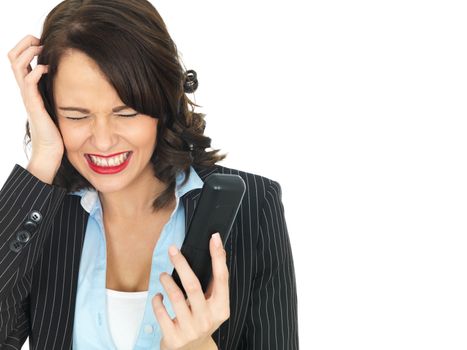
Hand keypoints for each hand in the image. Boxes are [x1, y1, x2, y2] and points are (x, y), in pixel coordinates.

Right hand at [7, 34, 63, 158]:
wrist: (51, 150)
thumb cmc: (56, 128)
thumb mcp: (56, 102)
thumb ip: (57, 90)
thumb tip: (71, 77)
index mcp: (29, 87)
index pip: (18, 58)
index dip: (27, 45)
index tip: (43, 43)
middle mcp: (25, 89)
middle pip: (12, 56)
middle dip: (24, 43)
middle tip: (40, 42)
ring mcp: (27, 96)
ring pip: (16, 64)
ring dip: (29, 52)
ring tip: (43, 50)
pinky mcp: (33, 104)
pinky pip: (28, 82)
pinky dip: (37, 70)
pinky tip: (48, 69)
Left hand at [152, 232, 229, 349]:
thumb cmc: (202, 321)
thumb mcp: (214, 306)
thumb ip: (215, 285)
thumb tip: (217, 250)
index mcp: (221, 308)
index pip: (222, 278)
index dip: (218, 257)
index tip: (214, 238)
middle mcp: (208, 319)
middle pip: (193, 285)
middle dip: (181, 264)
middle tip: (172, 250)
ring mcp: (190, 330)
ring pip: (175, 297)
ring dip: (166, 282)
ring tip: (163, 276)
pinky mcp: (173, 337)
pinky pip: (161, 312)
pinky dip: (157, 301)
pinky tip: (159, 297)